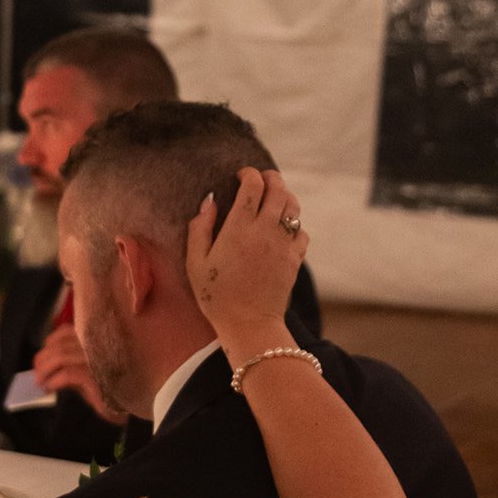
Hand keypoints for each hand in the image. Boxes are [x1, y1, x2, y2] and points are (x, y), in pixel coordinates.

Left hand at [32, 326, 127, 424]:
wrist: (133, 402)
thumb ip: (72, 362)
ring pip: (59, 357)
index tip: (42, 360)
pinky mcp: (97, 376)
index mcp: (95, 338)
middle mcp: (96, 344)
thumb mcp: (90, 369)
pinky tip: (51, 388)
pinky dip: (54, 381)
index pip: (65, 331)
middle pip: (58, 345)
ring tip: (41, 383)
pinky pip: (67, 374)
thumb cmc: (113, 386)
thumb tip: (46, 364)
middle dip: (42, 360)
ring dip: (45, 371)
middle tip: (37, 375)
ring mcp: (97, 358)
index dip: (49, 344)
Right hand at [186, 169, 308, 359]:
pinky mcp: (295, 259)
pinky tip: (283, 230)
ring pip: (293, 206)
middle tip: (262, 179)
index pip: (253, 185)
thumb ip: (200, 229)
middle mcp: (265, 230)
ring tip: (274, 199)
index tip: (242, 176)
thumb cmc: (217, 296)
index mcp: (239, 228)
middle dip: (270, 177)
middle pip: (278, 188)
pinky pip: (302, 232)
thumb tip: (210, 202)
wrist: (248, 323)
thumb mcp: (196, 263)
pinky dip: (294, 225)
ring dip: (285, 197)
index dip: (249, 173)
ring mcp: (283, 244)